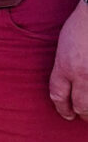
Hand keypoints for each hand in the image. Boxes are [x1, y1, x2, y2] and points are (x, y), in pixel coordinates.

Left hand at [49, 0, 87, 120]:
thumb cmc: (81, 25)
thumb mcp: (64, 46)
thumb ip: (65, 66)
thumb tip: (69, 84)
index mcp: (66, 66)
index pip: (58, 95)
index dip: (62, 108)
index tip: (66, 113)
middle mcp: (83, 75)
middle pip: (81, 106)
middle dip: (81, 114)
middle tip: (83, 116)